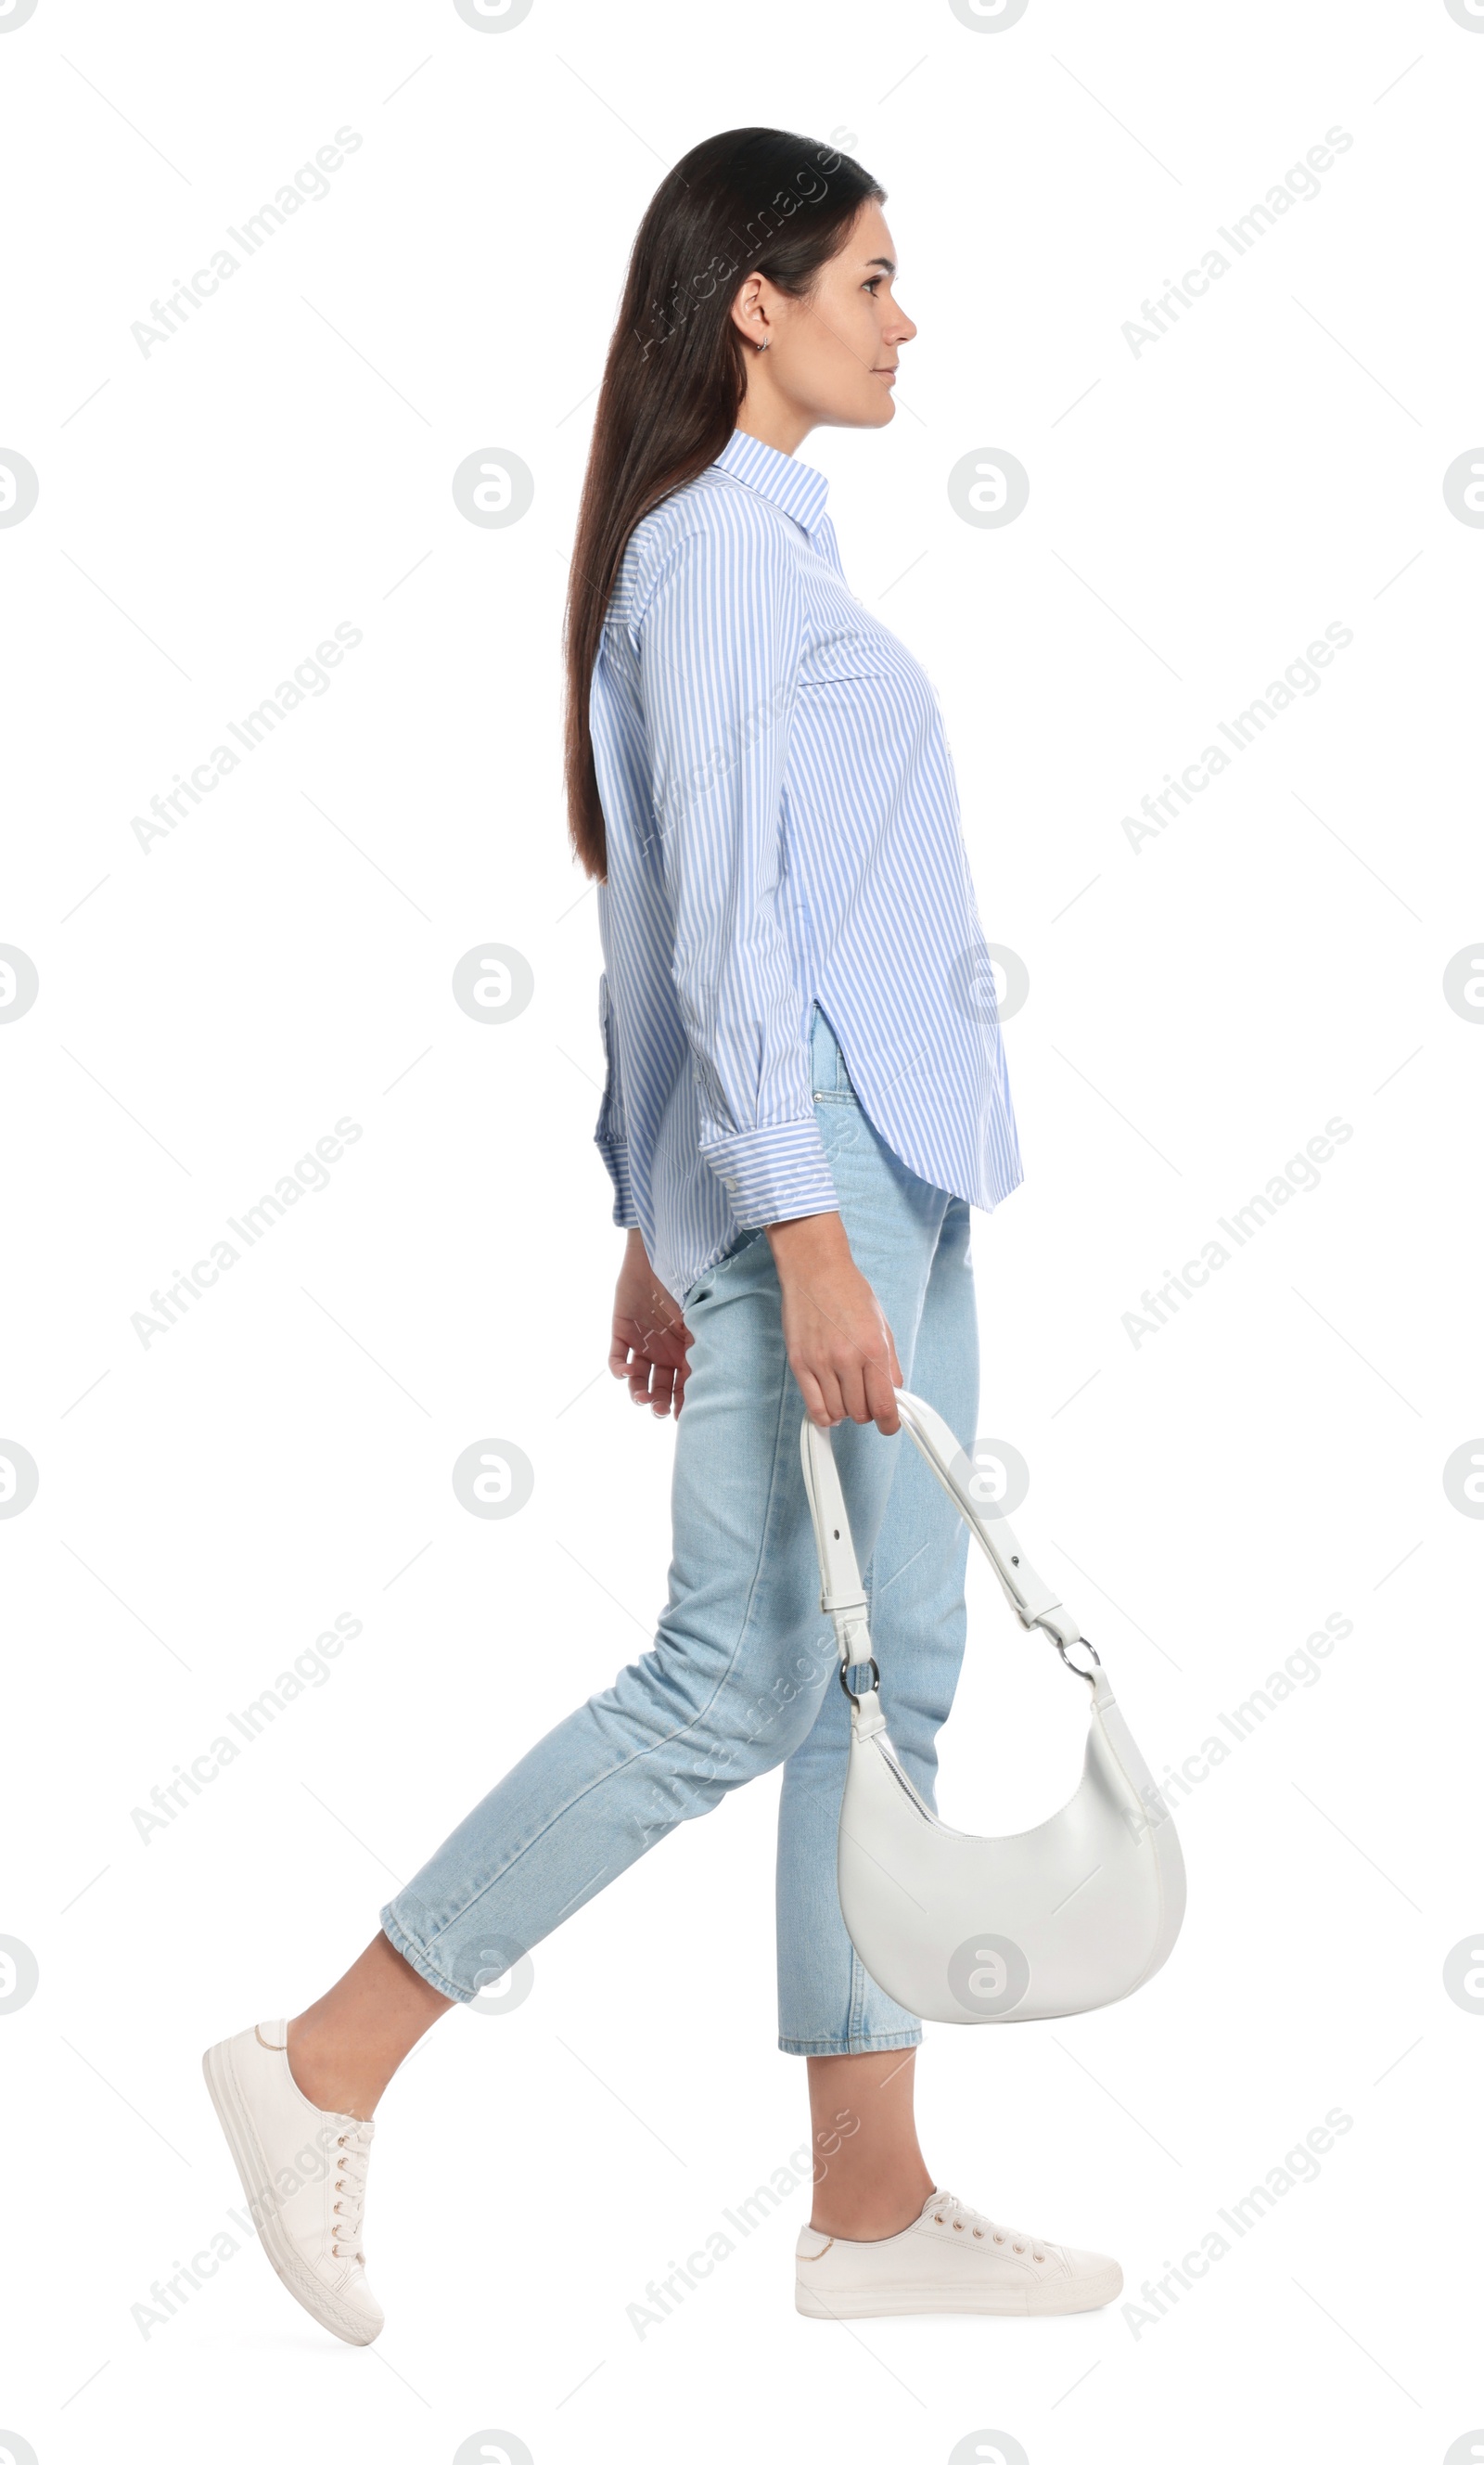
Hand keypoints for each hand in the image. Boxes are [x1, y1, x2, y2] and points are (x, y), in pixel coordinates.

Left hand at [609, 1228, 694, 1416]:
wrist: (665, 1248)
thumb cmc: (691, 1279)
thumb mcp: (704, 1316)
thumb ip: (707, 1344)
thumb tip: (721, 1379)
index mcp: (687, 1349)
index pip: (685, 1385)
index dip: (683, 1403)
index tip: (683, 1418)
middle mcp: (664, 1350)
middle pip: (660, 1387)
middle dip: (659, 1402)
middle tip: (658, 1410)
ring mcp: (642, 1342)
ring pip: (637, 1379)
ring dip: (638, 1393)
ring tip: (641, 1398)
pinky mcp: (622, 1331)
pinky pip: (616, 1358)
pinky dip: (619, 1370)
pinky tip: (627, 1372)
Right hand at [767, 1212, 901, 1432]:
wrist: (815, 1270)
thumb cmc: (849, 1292)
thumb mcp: (881, 1324)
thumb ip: (890, 1363)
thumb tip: (894, 1392)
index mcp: (873, 1349)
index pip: (884, 1405)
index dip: (890, 1424)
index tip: (890, 1426)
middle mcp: (847, 1359)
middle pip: (861, 1413)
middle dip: (868, 1413)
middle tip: (867, 1401)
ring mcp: (821, 1363)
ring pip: (837, 1412)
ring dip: (846, 1412)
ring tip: (847, 1397)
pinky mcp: (800, 1363)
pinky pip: (813, 1406)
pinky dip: (824, 1415)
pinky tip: (830, 1407)